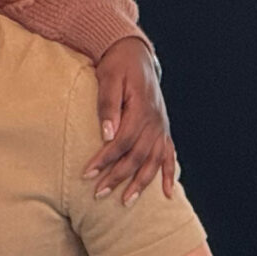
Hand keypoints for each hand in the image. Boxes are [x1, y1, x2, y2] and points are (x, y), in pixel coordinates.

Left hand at [82, 38, 177, 202]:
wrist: (134, 53)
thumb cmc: (117, 65)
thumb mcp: (108, 78)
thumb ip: (108, 106)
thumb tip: (106, 134)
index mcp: (141, 109)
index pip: (122, 141)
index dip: (105, 159)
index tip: (87, 174)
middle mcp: (154, 121)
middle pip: (137, 156)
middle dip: (118, 177)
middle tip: (98, 194)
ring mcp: (161, 126)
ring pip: (153, 160)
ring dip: (140, 183)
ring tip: (126, 202)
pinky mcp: (163, 129)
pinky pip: (169, 155)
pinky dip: (168, 174)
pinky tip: (165, 193)